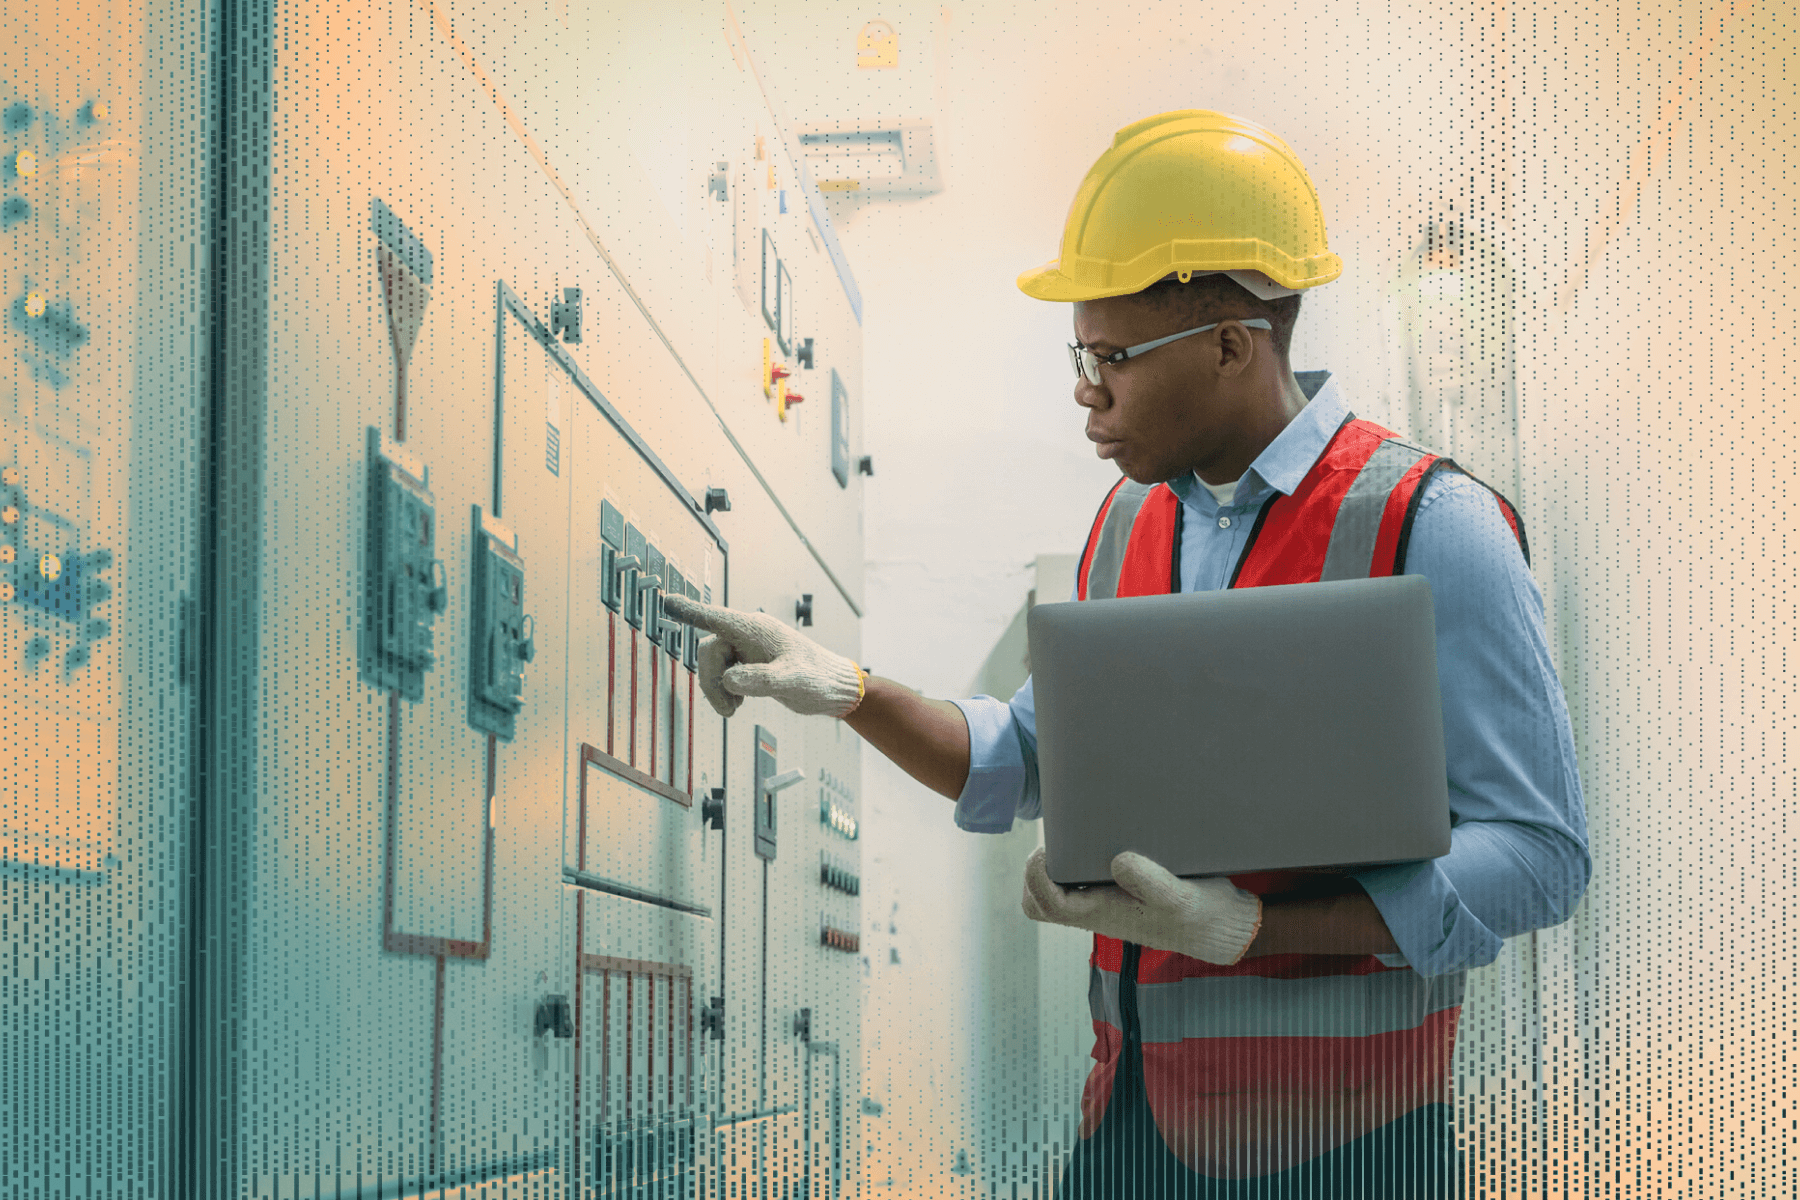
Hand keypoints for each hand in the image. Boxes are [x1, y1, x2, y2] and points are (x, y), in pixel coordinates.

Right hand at [661, 594, 863, 718]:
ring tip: (735, 709)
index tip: (665, 600)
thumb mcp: (792, 681)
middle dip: (712, 682)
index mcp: (755, 630)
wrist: (832, 688)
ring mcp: (747, 649)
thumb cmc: (817, 678)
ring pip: (713, 665)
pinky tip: (739, 703)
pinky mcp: (749, 663)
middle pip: (709, 652)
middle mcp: (748, 635)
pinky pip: (722, 673)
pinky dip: (724, 691)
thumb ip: (762, 680)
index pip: (714, 618)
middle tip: (730, 710)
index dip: (688, 611)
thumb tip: (730, 680)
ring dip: (718, 690)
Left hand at [1021, 847, 1262, 965]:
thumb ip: (1150, 882)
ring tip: (1069, 838)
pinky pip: (1079, 884)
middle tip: (1053, 842)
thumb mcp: (1179, 896)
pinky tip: (1094, 841)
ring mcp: (1104, 905)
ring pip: (1056, 895)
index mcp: (1102, 915)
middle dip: (1034, 875)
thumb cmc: (1199, 914)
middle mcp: (1096, 912)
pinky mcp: (1116, 895)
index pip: (1047, 905)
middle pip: (1040, 905)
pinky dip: (1075, 863)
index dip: (1036, 876)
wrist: (1220, 926)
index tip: (1046, 847)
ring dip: (1052, 869)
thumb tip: (1117, 861)